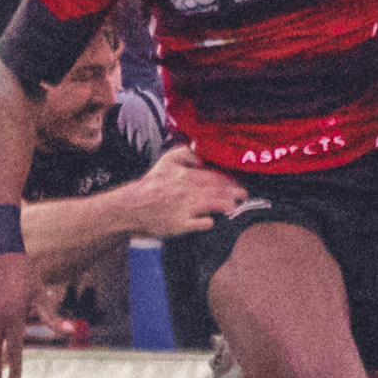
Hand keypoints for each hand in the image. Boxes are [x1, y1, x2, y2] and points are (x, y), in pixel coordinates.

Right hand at [120, 144, 246, 236]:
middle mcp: (188, 191)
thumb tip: (202, 156)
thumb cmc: (153, 183)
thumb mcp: (167, 161)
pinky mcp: (180, 224)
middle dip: (234, 193)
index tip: (238, 184)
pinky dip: (208, 222)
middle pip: (218, 190)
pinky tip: (213, 221)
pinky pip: (199, 223)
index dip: (229, 181)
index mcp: (186, 176)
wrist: (134, 205)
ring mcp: (184, 208)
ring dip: (227, 205)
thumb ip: (185, 153)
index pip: (214, 177)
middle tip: (243, 195)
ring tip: (235, 206)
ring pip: (212, 204)